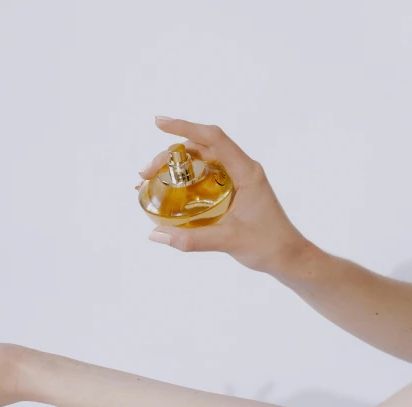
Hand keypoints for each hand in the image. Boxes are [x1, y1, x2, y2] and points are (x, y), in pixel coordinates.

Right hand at [137, 116, 310, 274]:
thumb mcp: (228, 241)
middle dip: (169, 155)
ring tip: (150, 181)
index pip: (213, 138)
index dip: (185, 127)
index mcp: (246, 172)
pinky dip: (184, 178)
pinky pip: (204, 176)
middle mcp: (241, 169)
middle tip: (144, 173)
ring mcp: (237, 179)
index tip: (159, 123)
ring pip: (201, 161)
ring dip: (175, 166)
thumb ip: (191, 239)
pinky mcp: (232, 190)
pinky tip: (169, 191)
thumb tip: (155, 235)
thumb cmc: (268, 245)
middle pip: (201, 148)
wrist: (288, 257)